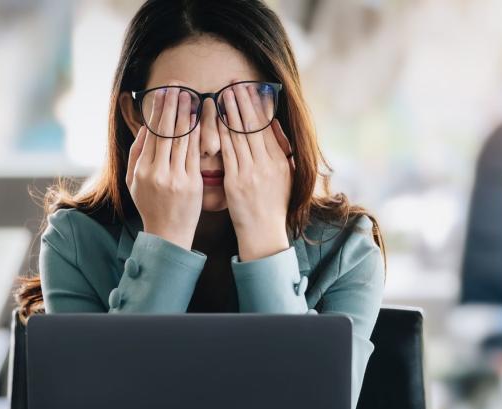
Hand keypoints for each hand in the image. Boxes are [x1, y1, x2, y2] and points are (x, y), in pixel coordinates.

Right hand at [125, 86, 202, 249]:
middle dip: (172, 105)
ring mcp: (175, 178)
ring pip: (181, 139)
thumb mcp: (133, 182)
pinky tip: (200, 120)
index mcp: (141, 170)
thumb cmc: (151, 206)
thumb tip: (144, 128)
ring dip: (186, 114)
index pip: (151, 133)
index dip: (158, 110)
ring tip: (190, 95)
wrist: (168, 234)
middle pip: (165, 131)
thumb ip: (136, 154)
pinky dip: (197, 134)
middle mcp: (157, 172)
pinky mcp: (192, 184)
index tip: (164, 92)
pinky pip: (195, 154)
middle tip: (178, 85)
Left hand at [217, 84, 294, 259]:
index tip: (250, 87)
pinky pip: (228, 152)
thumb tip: (275, 126)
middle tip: (234, 81)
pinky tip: (215, 120)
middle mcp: (267, 164)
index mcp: (280, 161)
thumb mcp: (286, 177)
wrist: (264, 234)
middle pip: (254, 125)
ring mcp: (251, 172)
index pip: (267, 126)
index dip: (258, 105)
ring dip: (231, 111)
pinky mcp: (236, 182)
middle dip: (243, 101)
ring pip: (240, 135)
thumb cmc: (273, 207)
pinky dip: (221, 133)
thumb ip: (281, 151)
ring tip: (224, 92)